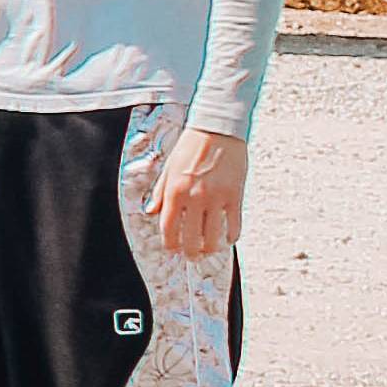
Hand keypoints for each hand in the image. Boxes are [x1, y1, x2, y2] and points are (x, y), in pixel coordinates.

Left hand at [153, 128, 248, 258]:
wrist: (218, 130)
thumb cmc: (191, 147)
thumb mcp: (168, 168)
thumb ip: (160, 192)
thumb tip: (151, 211)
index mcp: (175, 191)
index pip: (169, 227)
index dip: (170, 243)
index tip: (172, 249)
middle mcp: (195, 198)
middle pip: (191, 237)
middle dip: (190, 251)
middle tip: (191, 256)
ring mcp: (216, 198)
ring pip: (213, 235)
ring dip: (210, 248)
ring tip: (208, 250)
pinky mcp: (235, 196)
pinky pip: (234, 224)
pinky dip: (231, 235)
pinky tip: (227, 239)